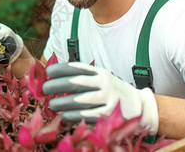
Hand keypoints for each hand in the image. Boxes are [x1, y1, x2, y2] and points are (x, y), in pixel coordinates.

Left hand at [42, 62, 158, 134]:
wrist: (140, 106)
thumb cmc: (113, 93)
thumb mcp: (102, 80)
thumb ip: (85, 79)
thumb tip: (57, 80)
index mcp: (100, 73)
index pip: (78, 68)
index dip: (61, 69)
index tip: (48, 72)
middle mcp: (105, 83)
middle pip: (77, 82)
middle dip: (58, 84)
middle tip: (45, 89)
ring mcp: (108, 98)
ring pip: (81, 99)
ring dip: (63, 102)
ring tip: (52, 105)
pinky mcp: (110, 114)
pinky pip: (89, 115)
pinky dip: (75, 116)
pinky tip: (65, 116)